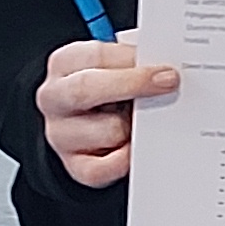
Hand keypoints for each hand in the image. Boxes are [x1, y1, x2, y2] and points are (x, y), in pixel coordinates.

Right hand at [37, 37, 177, 186]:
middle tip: (169, 85)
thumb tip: (164, 62)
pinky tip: (135, 147)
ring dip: (134, 127)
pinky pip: (103, 168)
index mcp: (64, 64)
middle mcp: (55, 98)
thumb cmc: (107, 86)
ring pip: (107, 130)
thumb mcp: (116, 64)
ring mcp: (61, 134)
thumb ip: (134, 59)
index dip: (132, 61)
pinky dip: (126, 160)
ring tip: (145, 121)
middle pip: (86, 89)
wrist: (85, 121)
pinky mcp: (73, 165)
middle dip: (132, 85)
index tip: (165, 69)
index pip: (96, 57)